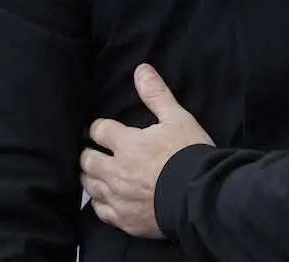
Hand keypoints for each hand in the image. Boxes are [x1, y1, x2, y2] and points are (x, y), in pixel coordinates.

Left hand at [80, 64, 214, 239]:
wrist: (200, 196)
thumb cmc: (189, 153)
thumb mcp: (177, 118)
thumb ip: (156, 94)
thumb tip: (141, 69)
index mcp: (126, 143)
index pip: (99, 130)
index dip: (99, 127)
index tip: (103, 129)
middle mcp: (116, 171)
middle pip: (87, 160)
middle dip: (89, 153)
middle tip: (95, 152)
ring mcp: (118, 197)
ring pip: (89, 186)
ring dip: (90, 177)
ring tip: (97, 173)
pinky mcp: (124, 219)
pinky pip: (100, 211)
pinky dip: (100, 202)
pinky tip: (105, 198)